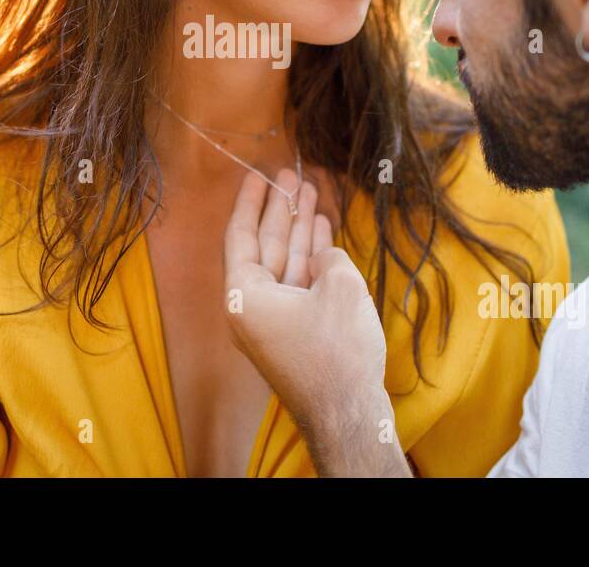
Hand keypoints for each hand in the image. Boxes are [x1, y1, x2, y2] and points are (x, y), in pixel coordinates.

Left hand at [222, 169, 407, 475]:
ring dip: (300, 231)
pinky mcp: (295, 334)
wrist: (348, 413)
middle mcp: (251, 308)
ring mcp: (273, 323)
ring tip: (312, 193)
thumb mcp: (339, 286)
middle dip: (279, 210)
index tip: (257, 174)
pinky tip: (324, 233)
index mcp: (243, 295)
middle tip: (290, 175)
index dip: (251, 201)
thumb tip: (324, 257)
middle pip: (263, 246)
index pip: (240, 235)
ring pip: (284, 264)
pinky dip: (312, 259)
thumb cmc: (337, 349)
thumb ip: (327, 258)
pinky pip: (298, 285)